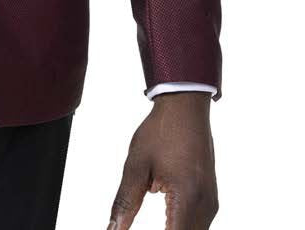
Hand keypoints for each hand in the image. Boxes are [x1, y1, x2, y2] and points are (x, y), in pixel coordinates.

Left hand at [108, 93, 217, 227]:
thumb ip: (125, 202)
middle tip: (129, 226)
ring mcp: (210, 203)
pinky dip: (180, 227)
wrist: (185, 106)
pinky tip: (165, 222)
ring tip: (154, 216)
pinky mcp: (210, 199)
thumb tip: (113, 229)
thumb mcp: (136, 166)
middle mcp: (204, 206)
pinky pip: (198, 225)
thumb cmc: (161, 131)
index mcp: (187, 199)